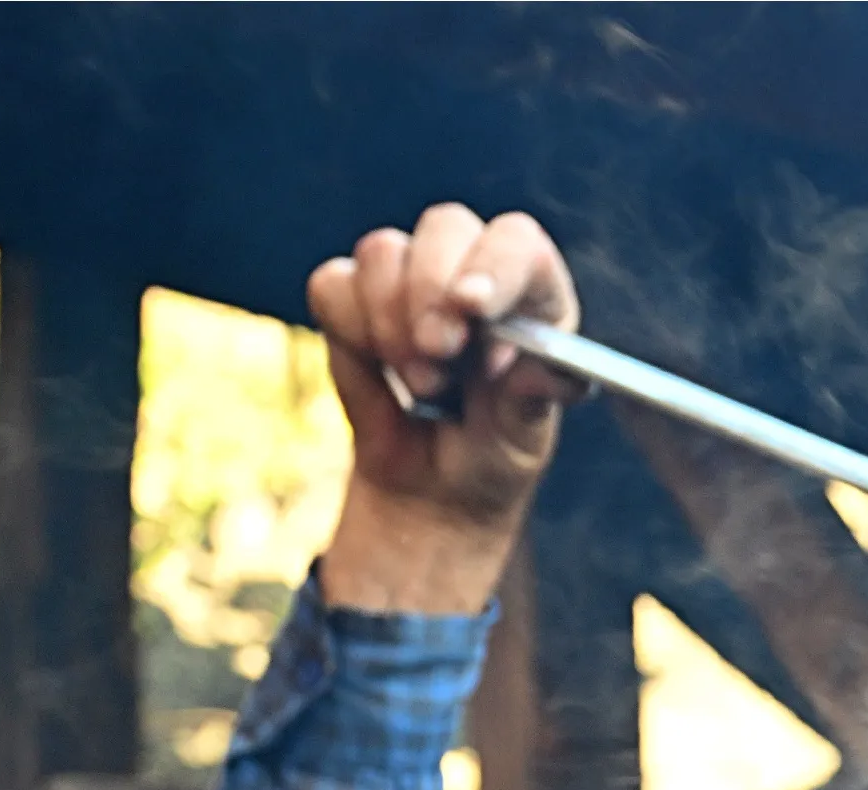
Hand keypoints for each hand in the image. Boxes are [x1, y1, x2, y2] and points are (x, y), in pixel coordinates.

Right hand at [308, 205, 585, 612]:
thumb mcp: (524, 436)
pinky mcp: (352, 295)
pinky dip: (352, 330)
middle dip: (433, 290)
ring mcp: (410, 275)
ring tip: (426, 384)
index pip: (520, 244)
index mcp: (534, 293)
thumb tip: (527, 368)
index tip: (472, 307)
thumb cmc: (494, 450)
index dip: (495, 266)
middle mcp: (473, 268)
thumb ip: (530, 398)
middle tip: (439, 353)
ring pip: (383, 251)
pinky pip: (333, 284)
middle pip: (446, 226)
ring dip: (393, 323)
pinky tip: (382, 369)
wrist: (435, 486)